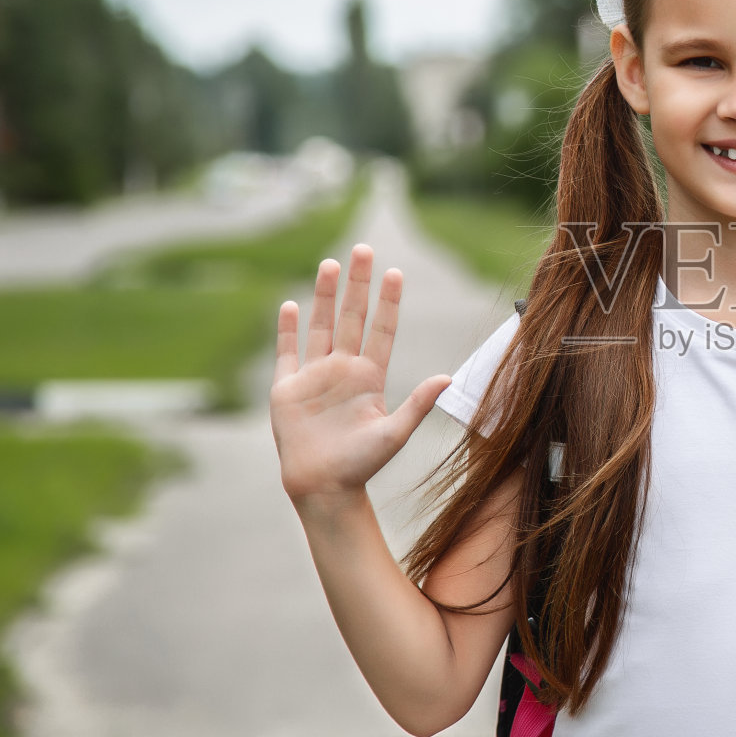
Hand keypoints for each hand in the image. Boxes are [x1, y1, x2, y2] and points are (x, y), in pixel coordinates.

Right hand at [269, 243, 450, 506]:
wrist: (324, 487)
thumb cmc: (362, 465)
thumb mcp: (394, 433)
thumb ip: (418, 404)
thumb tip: (449, 379)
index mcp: (370, 377)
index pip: (381, 329)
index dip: (388, 301)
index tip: (396, 273)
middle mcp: (344, 370)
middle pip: (352, 317)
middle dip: (358, 284)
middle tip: (364, 249)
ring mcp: (315, 376)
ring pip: (321, 325)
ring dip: (325, 296)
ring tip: (331, 264)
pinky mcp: (287, 388)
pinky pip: (287, 351)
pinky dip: (287, 328)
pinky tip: (290, 305)